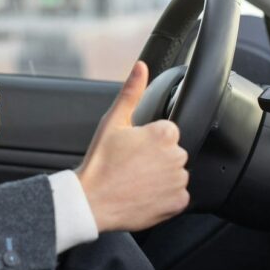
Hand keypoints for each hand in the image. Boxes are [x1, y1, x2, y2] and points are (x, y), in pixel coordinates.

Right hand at [76, 61, 190, 232]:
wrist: (91, 201)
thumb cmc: (100, 162)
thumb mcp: (113, 121)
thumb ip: (131, 91)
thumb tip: (140, 67)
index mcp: (164, 133)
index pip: (168, 132)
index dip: (149, 140)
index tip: (134, 149)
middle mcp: (176, 156)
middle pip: (173, 153)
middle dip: (157, 158)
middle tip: (132, 165)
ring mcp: (178, 181)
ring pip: (176, 174)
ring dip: (162, 177)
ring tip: (137, 180)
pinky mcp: (177, 202)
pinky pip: (178, 196)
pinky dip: (165, 197)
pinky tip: (145, 194)